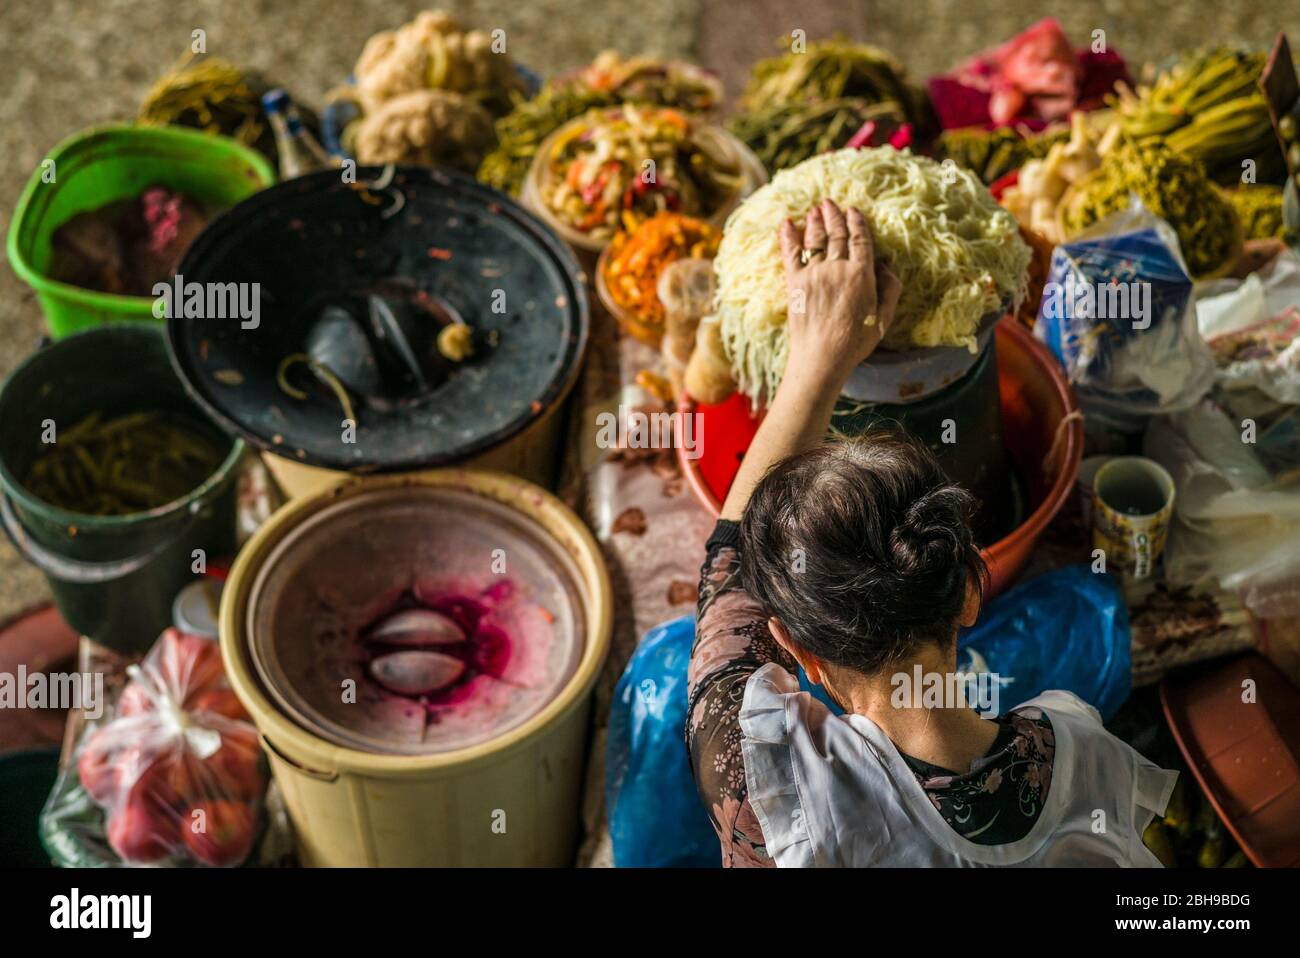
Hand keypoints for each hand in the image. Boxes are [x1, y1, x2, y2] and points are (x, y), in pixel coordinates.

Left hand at [779, 200, 901, 385]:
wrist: (821, 357)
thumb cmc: (855, 341)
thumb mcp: (883, 318)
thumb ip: (889, 289)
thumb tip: (886, 264)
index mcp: (862, 274)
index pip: (861, 239)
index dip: (857, 222)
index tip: (854, 210)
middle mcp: (838, 268)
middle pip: (836, 234)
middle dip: (834, 215)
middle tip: (830, 202)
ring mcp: (814, 273)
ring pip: (815, 239)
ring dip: (815, 220)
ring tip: (815, 208)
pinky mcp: (795, 283)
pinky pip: (791, 253)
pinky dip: (788, 236)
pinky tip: (786, 223)